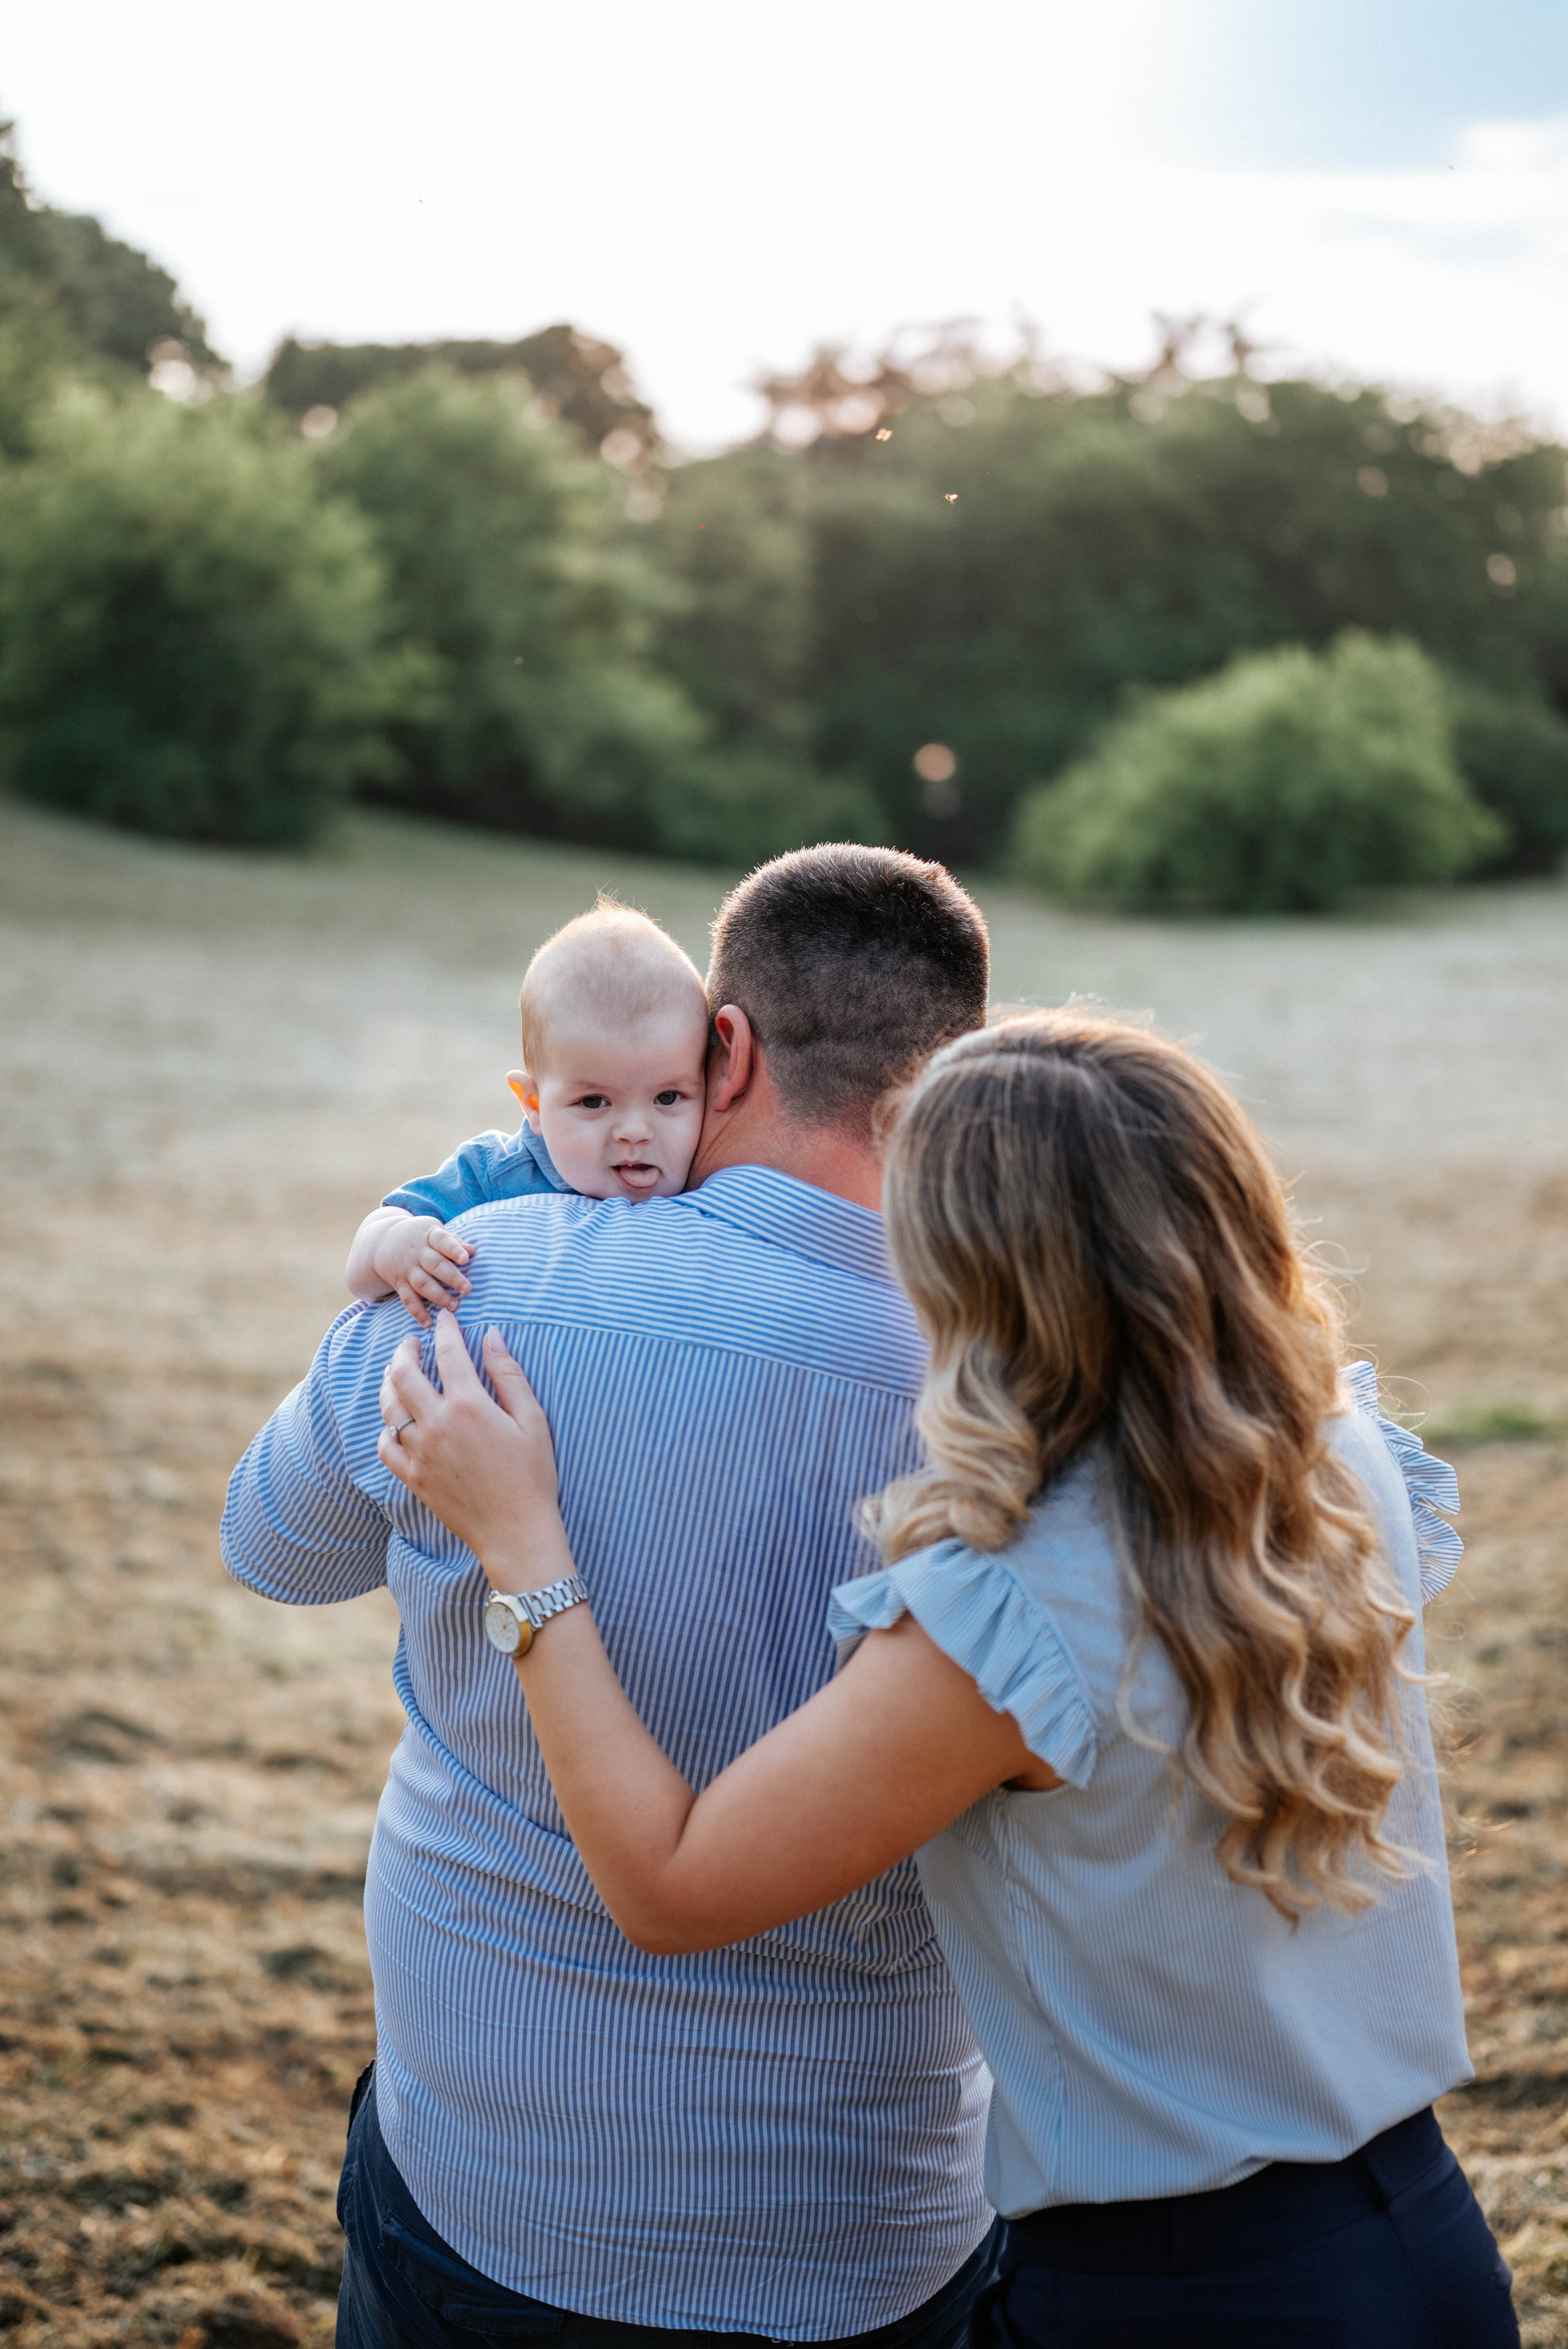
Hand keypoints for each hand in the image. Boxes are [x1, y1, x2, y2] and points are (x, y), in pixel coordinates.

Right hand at [373, 1215, 473, 1326]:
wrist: (383, 1241)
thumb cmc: (420, 1237)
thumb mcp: (434, 1231)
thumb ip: (453, 1241)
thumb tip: (472, 1251)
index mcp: (429, 1236)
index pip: (442, 1241)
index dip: (454, 1249)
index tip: (465, 1258)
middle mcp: (417, 1253)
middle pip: (435, 1265)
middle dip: (452, 1278)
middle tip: (467, 1289)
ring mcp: (407, 1269)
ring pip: (423, 1284)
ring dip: (439, 1296)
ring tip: (455, 1306)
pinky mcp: (399, 1283)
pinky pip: (408, 1299)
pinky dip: (417, 1312)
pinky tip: (428, 1323)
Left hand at [377, 1313, 569, 1590]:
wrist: (516, 1531)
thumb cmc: (532, 1475)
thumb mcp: (532, 1420)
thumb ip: (508, 1375)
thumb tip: (492, 1336)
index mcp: (469, 1405)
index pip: (449, 1353)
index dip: (446, 1330)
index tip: (446, 1319)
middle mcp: (437, 1425)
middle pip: (404, 1374)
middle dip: (404, 1350)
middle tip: (411, 1342)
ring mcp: (420, 1453)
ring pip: (389, 1408)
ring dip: (389, 1384)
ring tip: (396, 1374)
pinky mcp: (414, 1478)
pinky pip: (387, 1447)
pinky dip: (387, 1430)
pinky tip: (395, 1423)